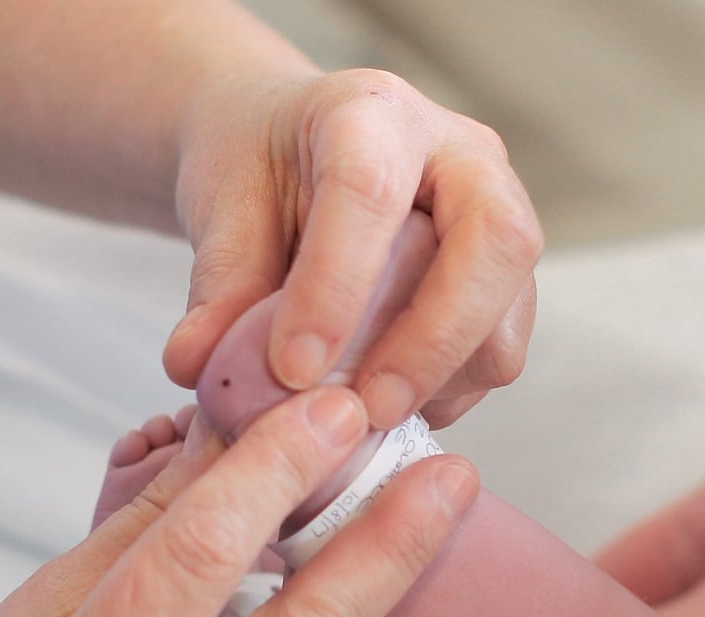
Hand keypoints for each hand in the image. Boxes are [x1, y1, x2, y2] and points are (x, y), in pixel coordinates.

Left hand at [165, 69, 541, 429]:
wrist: (289, 154)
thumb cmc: (258, 169)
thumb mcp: (221, 208)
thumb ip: (217, 284)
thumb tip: (193, 363)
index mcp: (370, 114)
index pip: (370, 191)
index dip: (335, 286)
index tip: (292, 368)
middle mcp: (458, 153)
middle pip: (494, 240)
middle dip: (430, 341)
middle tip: (362, 410)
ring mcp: (498, 211)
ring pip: (511, 306)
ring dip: (444, 378)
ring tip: (363, 414)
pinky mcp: (504, 276)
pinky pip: (500, 347)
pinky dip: (449, 392)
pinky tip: (383, 403)